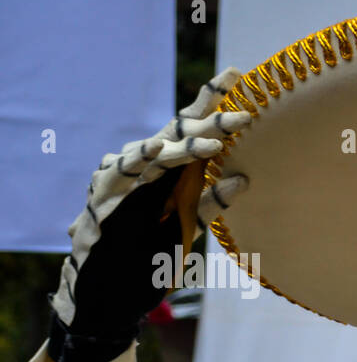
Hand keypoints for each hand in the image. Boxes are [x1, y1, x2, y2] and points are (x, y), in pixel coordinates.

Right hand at [46, 66, 252, 361]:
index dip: (213, 100)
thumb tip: (243, 179)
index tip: (239, 74)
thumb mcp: (189, 224)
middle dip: (209, 117)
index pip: (193, 127)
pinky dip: (141, 160)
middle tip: (244, 112)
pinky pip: (125, 173)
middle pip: (179, 131)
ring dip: (186, 146)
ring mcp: (126, 176)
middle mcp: (147, 165)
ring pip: (158, 152)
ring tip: (215, 142)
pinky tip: (158, 150)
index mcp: (168, 168)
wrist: (109, 287)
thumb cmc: (149, 253)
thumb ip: (212, 201)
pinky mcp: (107, 194)